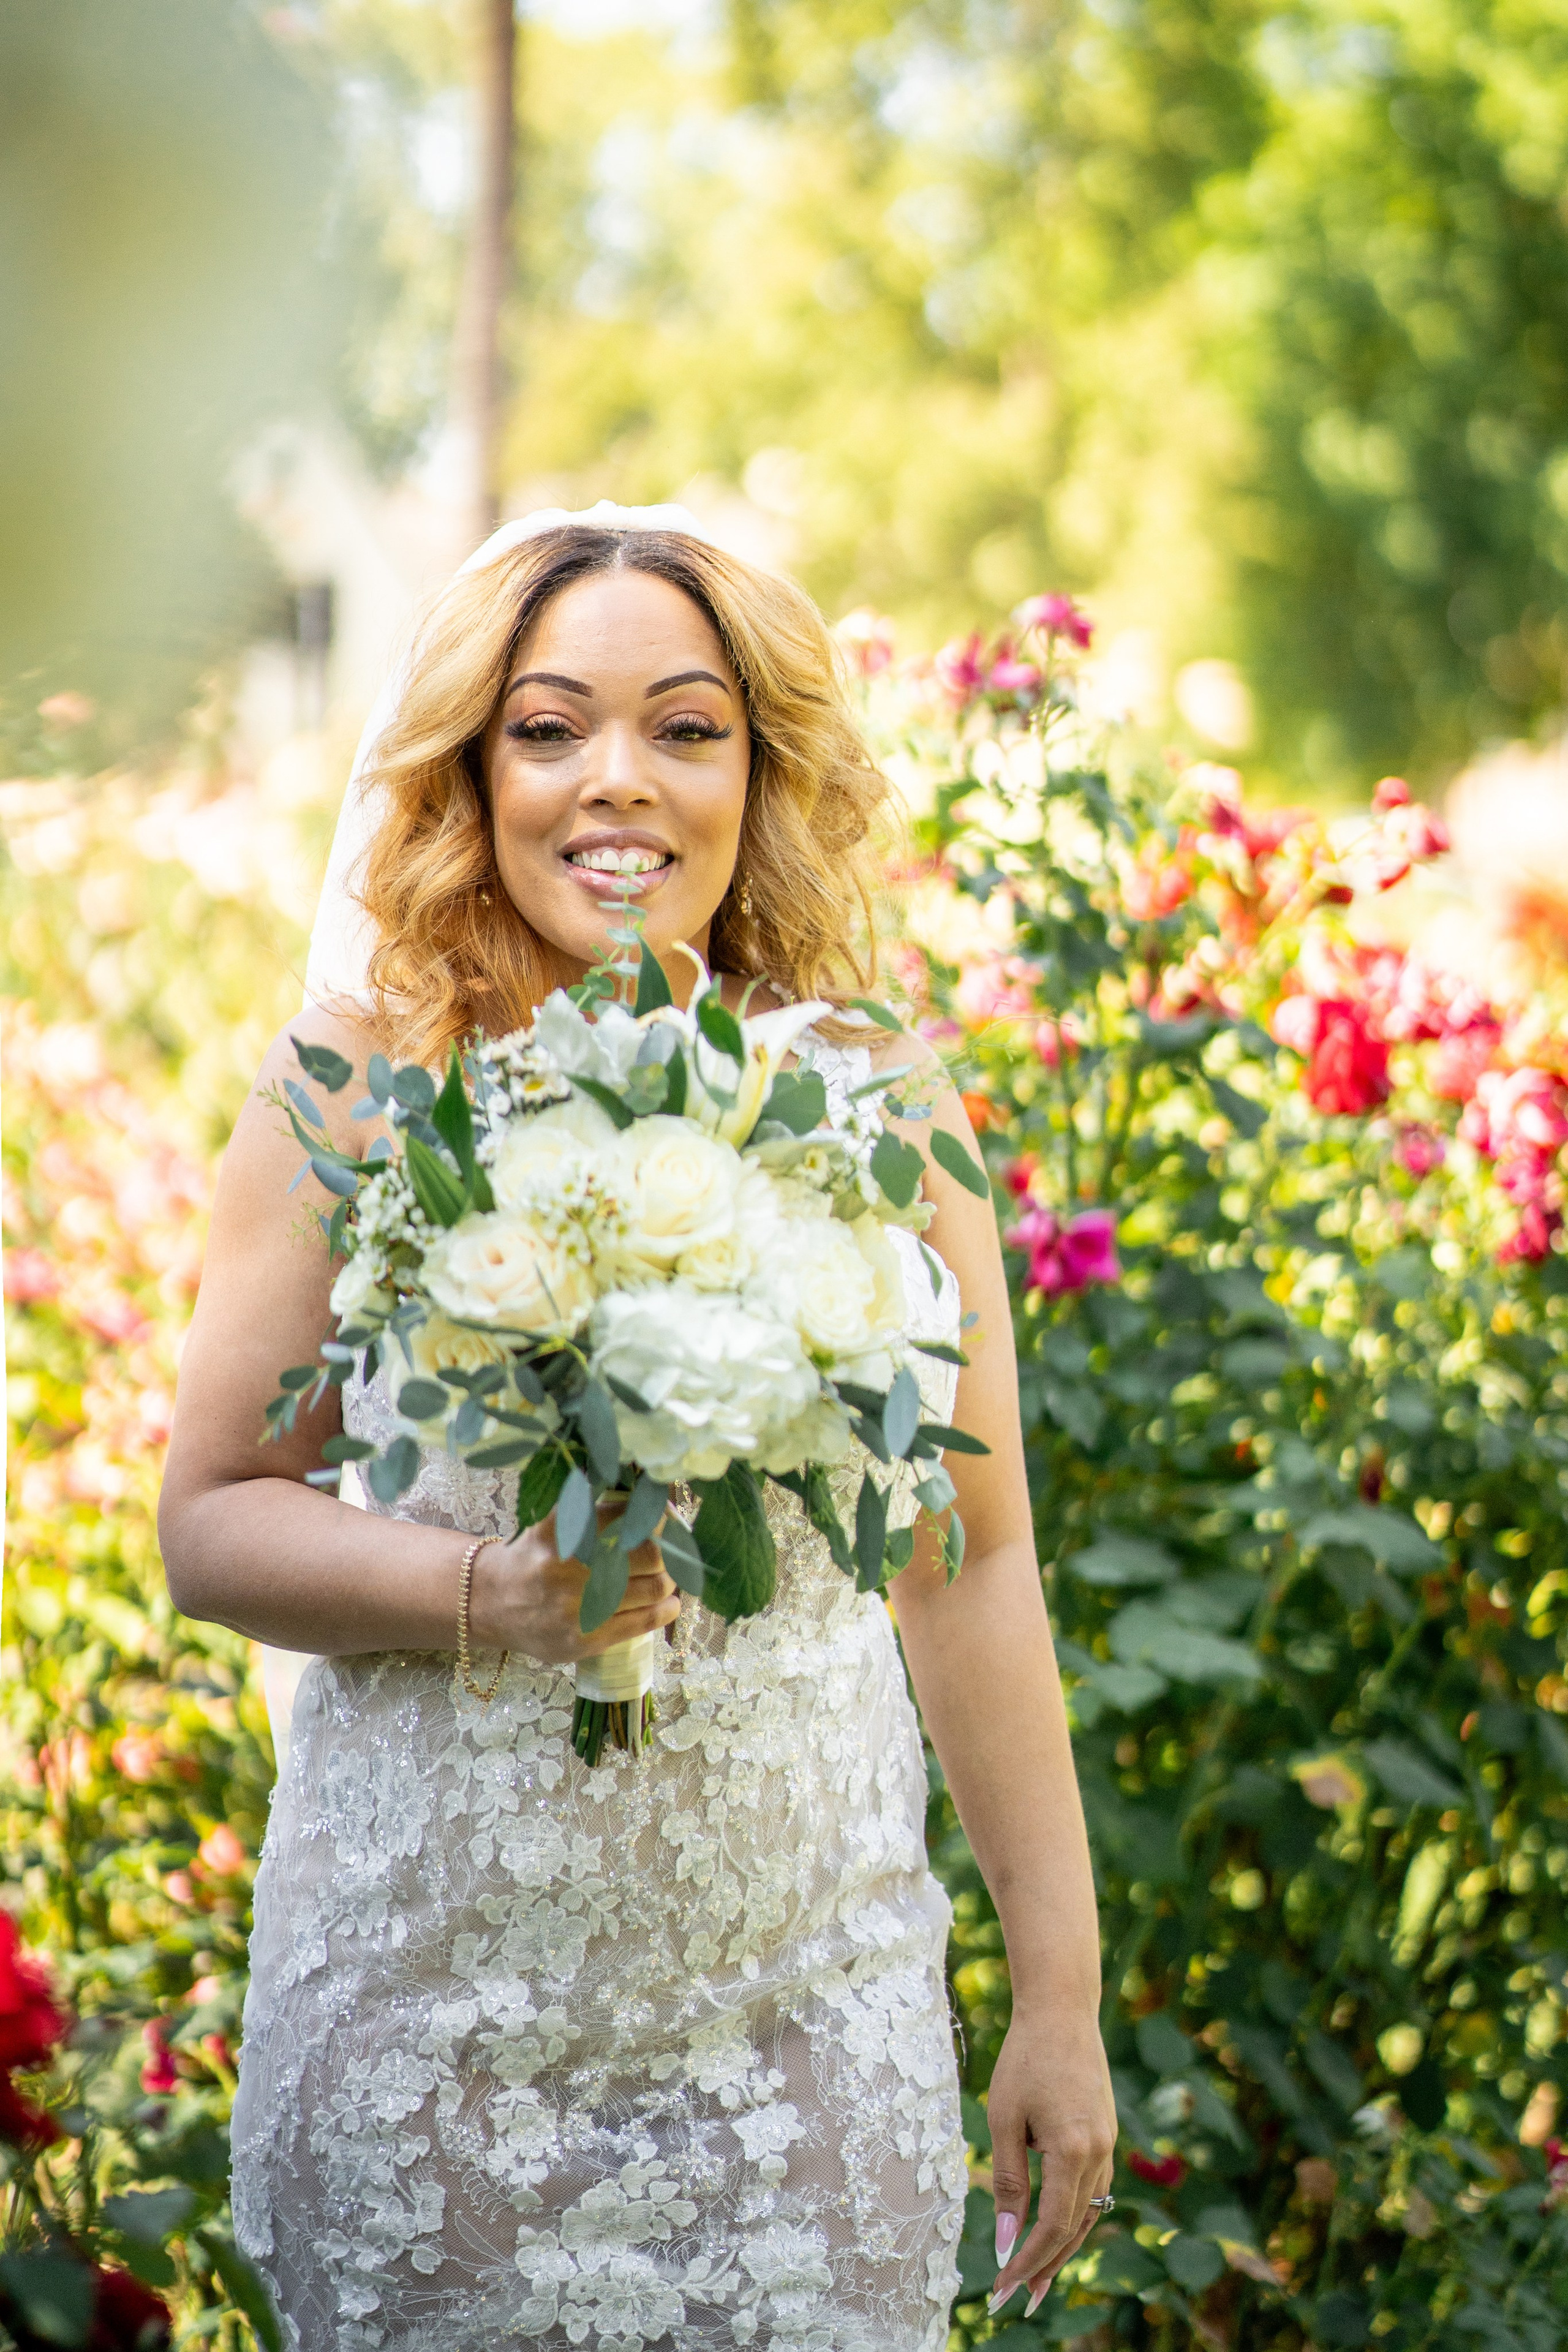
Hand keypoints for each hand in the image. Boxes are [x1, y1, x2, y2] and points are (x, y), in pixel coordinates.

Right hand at [467, 1498, 678, 1665]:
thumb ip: (597, 1505)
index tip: (669, 1517)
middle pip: (651, 1553)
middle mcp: (570, 1565)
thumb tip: (654, 1499)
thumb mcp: (556, 1519)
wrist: (492, 1602)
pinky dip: (666, 1609)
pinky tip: (669, 1602)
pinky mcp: (584, 1639)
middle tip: (672, 1550)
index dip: (660, 1516)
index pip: (632, 1516)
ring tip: (667, 1576)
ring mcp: (577, 1605)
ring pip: (653, 1588)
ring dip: (670, 1580)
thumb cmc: (536, 1556)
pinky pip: (643, 1622)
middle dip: (669, 1551)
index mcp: (565, 1527)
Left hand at [985, 2001, 1116, 2319]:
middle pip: (1075, 2228)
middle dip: (1045, 2267)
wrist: (1062, 2010)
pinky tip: (1055, 2231)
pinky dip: (1074, 2216)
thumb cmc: (1025, 2058)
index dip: (1027, 2261)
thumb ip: (1010, 2181)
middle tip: (1017, 2301)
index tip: (1001, 2288)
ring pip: (1088, 2212)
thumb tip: (1008, 2241)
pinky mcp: (1106, 2135)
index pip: (1052, 2226)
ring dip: (1062, 2248)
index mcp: (1073, 2150)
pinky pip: (1094, 2190)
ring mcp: (1108, 2145)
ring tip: (1036, 2281)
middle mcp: (1100, 2153)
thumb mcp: (1006, 2119)